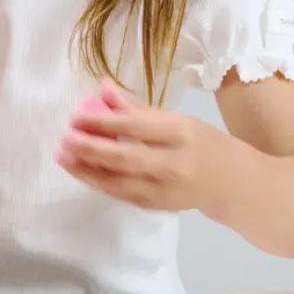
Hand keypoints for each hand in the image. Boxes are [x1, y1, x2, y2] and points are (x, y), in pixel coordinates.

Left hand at [55, 80, 224, 211]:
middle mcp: (175, 163)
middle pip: (126, 158)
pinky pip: (122, 195)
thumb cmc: (199, 142)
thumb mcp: (175, 118)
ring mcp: (165, 190)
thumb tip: (102, 87)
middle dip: (91, 149)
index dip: (104, 122)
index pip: (136, 127)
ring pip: (120, 182)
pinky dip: (99, 183)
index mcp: (181, 132)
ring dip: (87, 170)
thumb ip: (137, 108)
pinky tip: (81, 171)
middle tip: (65, 138)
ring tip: (63, 157)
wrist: (230, 181)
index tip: (76, 116)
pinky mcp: (157, 207)